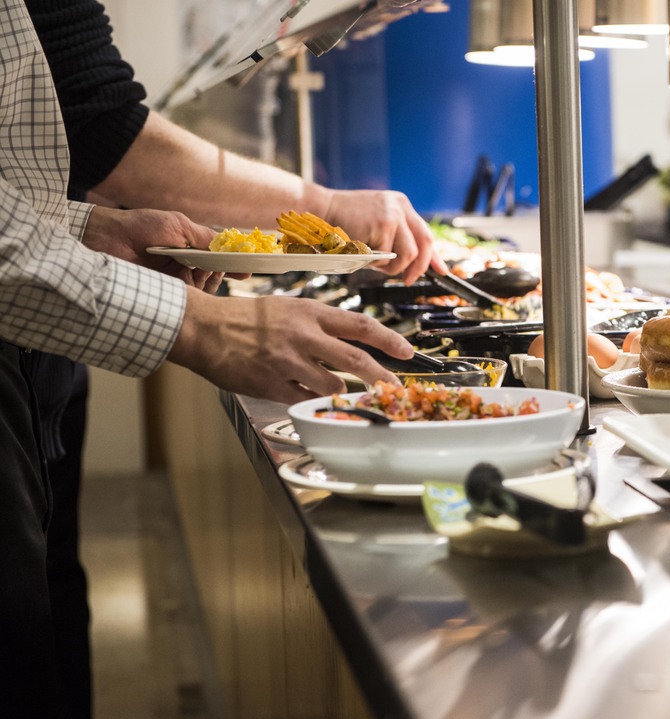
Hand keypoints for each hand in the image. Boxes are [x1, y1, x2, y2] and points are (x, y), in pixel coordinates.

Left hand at [83, 206, 227, 292]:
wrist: (110, 239)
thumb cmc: (142, 227)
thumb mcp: (179, 225)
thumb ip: (205, 237)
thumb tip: (230, 246)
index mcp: (190, 248)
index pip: (218, 259)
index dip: (233, 265)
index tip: (246, 271)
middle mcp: (185, 265)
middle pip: (215, 276)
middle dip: (217, 273)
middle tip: (209, 269)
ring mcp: (175, 280)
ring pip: (204, 288)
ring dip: (202, 281)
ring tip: (188, 272)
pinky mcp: (166, 293)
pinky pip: (188, 297)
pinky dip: (190, 291)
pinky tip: (183, 283)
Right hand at [168, 288, 413, 403]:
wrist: (204, 328)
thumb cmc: (247, 318)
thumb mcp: (289, 309)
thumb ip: (320, 326)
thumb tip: (352, 344)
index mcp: (310, 313)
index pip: (361, 325)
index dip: (389, 339)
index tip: (407, 351)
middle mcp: (303, 336)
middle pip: (356, 360)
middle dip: (381, 377)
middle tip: (396, 387)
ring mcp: (288, 362)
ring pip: (333, 386)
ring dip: (342, 393)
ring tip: (341, 393)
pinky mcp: (272, 384)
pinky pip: (304, 400)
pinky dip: (312, 401)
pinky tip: (309, 398)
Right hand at [324, 189, 447, 284]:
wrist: (319, 209)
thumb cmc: (344, 221)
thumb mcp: (376, 224)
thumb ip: (395, 238)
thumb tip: (414, 264)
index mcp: (401, 205)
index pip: (425, 234)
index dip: (434, 256)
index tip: (442, 271)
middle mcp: (401, 207)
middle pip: (425, 244)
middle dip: (419, 267)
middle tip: (409, 279)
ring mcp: (393, 214)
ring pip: (408, 254)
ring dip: (393, 267)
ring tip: (375, 263)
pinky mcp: (383, 224)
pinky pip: (387, 256)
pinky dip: (375, 262)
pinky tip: (362, 252)